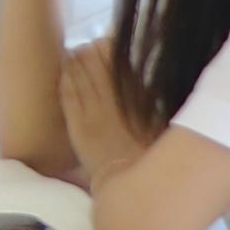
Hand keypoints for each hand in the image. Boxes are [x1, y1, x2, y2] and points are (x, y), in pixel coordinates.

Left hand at [59, 37, 156, 182]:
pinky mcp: (77, 125)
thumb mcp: (165, 124)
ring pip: (78, 76)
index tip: (109, 41)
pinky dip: (65, 79)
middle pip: (94, 65)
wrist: (132, 188)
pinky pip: (67, 95)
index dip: (111, 49)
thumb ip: (157, 99)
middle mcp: (111, 100)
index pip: (118, 63)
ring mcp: (91, 111)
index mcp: (134, 98)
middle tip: (90, 44)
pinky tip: (64, 70)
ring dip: (76, 62)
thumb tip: (155, 80)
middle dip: (91, 52)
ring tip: (75, 52)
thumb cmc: (153, 158)